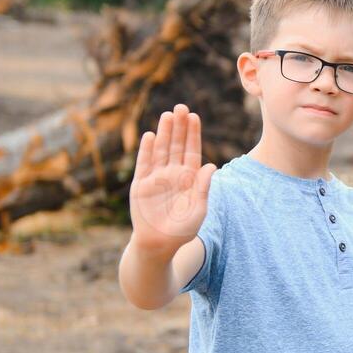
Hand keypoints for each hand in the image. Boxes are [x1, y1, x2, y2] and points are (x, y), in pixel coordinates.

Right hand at [128, 104, 215, 254]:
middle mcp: (173, 174)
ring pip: (161, 150)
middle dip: (179, 127)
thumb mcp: (198, 209)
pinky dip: (147, 150)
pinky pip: (144, 163)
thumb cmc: (182, 230)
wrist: (158, 245)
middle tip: (181, 107)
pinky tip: (150, 135)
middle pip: (177, 145)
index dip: (193, 134)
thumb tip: (212, 166)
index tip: (194, 116)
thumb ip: (203, 188)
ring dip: (164, 133)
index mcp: (189, 179)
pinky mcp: (140, 185)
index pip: (192, 151)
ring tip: (167, 115)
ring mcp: (156, 178)